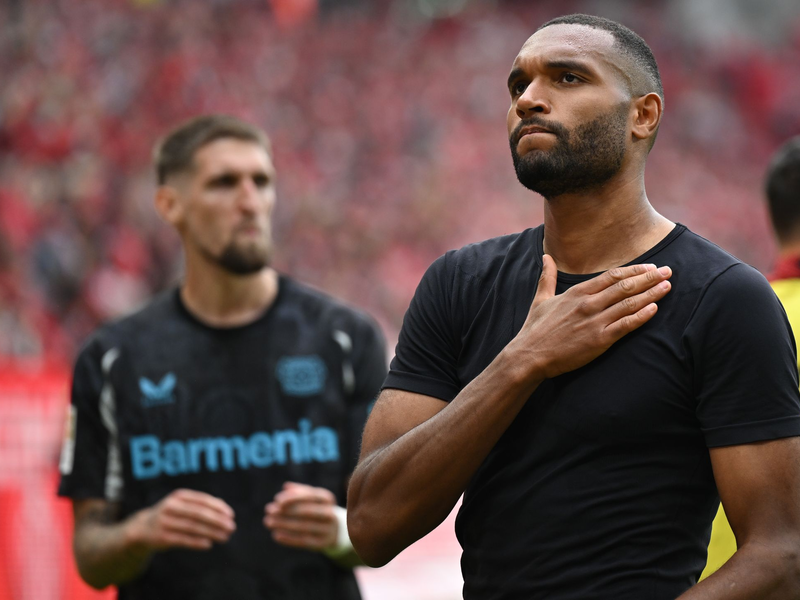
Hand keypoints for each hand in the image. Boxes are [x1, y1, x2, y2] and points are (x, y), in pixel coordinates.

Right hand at [128, 489, 235, 551]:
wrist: (142, 528)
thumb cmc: (171, 514)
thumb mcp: (183, 504)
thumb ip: (201, 504)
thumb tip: (223, 506)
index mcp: (179, 496)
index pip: (203, 500)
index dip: (218, 508)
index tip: (231, 515)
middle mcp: (171, 506)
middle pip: (199, 513)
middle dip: (218, 521)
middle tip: (232, 527)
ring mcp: (165, 522)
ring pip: (193, 527)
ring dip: (212, 533)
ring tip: (225, 537)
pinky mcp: (161, 537)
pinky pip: (183, 540)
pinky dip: (197, 542)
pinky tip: (209, 544)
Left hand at [264, 482, 338, 550]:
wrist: (333, 530)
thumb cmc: (316, 509)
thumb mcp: (310, 498)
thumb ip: (298, 491)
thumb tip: (285, 487)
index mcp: (327, 498)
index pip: (310, 496)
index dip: (293, 497)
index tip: (277, 500)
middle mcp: (330, 513)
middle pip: (306, 512)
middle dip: (286, 511)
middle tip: (269, 510)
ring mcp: (327, 529)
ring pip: (303, 527)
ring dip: (283, 524)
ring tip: (268, 522)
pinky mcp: (322, 543)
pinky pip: (303, 541)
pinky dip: (288, 538)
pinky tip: (276, 535)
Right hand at [510, 255, 671, 379]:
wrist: (529, 355)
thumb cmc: (535, 329)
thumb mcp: (540, 298)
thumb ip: (547, 276)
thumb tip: (546, 256)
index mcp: (576, 292)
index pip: (612, 275)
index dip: (633, 270)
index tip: (650, 266)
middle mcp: (588, 303)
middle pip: (625, 286)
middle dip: (649, 277)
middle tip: (668, 271)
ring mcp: (595, 321)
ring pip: (629, 303)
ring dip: (651, 293)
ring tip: (667, 286)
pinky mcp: (599, 340)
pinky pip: (626, 325)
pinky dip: (642, 316)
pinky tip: (655, 309)